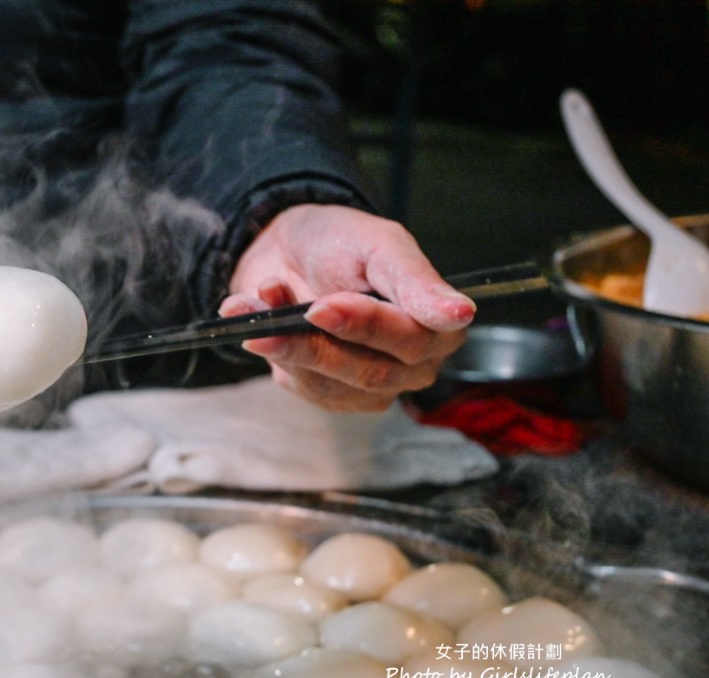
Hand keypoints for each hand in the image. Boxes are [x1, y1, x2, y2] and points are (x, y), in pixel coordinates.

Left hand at [222, 203, 474, 411]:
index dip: (366, 325)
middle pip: (370, 372)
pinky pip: (298, 383)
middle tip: (279, 300)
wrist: (286, 249)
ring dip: (285, 339)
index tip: (323, 305)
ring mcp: (367, 386)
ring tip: (264, 294)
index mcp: (438, 328)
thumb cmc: (341, 242)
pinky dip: (272, 346)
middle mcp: (410, 366)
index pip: (413, 342)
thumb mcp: (380, 245)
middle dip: (317, 340)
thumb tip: (460, 314)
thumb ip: (416, 280)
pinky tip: (255, 314)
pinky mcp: (326, 394)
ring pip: (327, 383)